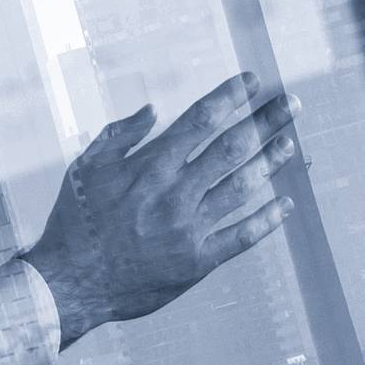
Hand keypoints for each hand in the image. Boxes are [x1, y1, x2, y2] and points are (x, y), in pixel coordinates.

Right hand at [27, 72, 297, 347]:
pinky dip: (267, 220)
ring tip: (292, 144)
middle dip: (265, 122)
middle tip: (292, 103)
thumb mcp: (85, 167)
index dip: (230, 98)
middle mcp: (175, 193)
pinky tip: (286, 205)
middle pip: (232, 148)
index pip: (200, 121)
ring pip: (243, 188)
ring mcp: (189, 228)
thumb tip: (153, 109)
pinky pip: (241, 237)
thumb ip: (118, 135)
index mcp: (149, 167)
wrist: (71, 282)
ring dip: (271, 162)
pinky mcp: (197, 262)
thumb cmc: (75, 220)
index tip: (252, 82)